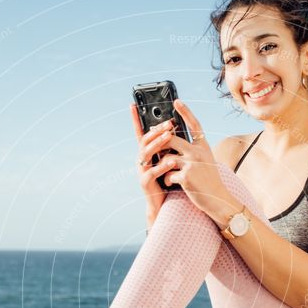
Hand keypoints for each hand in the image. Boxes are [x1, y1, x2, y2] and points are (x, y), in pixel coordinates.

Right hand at [130, 103, 173, 222]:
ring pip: (146, 154)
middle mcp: (141, 160)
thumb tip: (174, 128)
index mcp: (146, 153)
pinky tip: (171, 161)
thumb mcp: (167, 160)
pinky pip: (152, 172)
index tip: (133, 104)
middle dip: (156, 130)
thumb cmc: (167, 180)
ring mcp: (141, 171)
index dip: (135, 119)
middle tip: (169, 123)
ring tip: (169, 136)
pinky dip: (162, 166)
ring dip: (158, 143)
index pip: (140, 133)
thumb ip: (167, 147)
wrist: (162, 203)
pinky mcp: (145, 183)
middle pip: (145, 141)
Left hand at [154, 99, 230, 221]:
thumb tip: (174, 140)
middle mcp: (198, 152)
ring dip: (162, 165)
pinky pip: (168, 174)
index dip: (185, 112)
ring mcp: (192, 164)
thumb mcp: (205, 160)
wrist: (218, 199)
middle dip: (160, 142)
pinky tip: (171, 183)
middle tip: (154, 146)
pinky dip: (167, 179)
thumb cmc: (209, 180)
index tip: (176, 101)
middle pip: (171, 139)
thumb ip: (193, 150)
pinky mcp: (186, 177)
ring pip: (166, 157)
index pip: (194, 124)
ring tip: (165, 172)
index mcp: (203, 146)